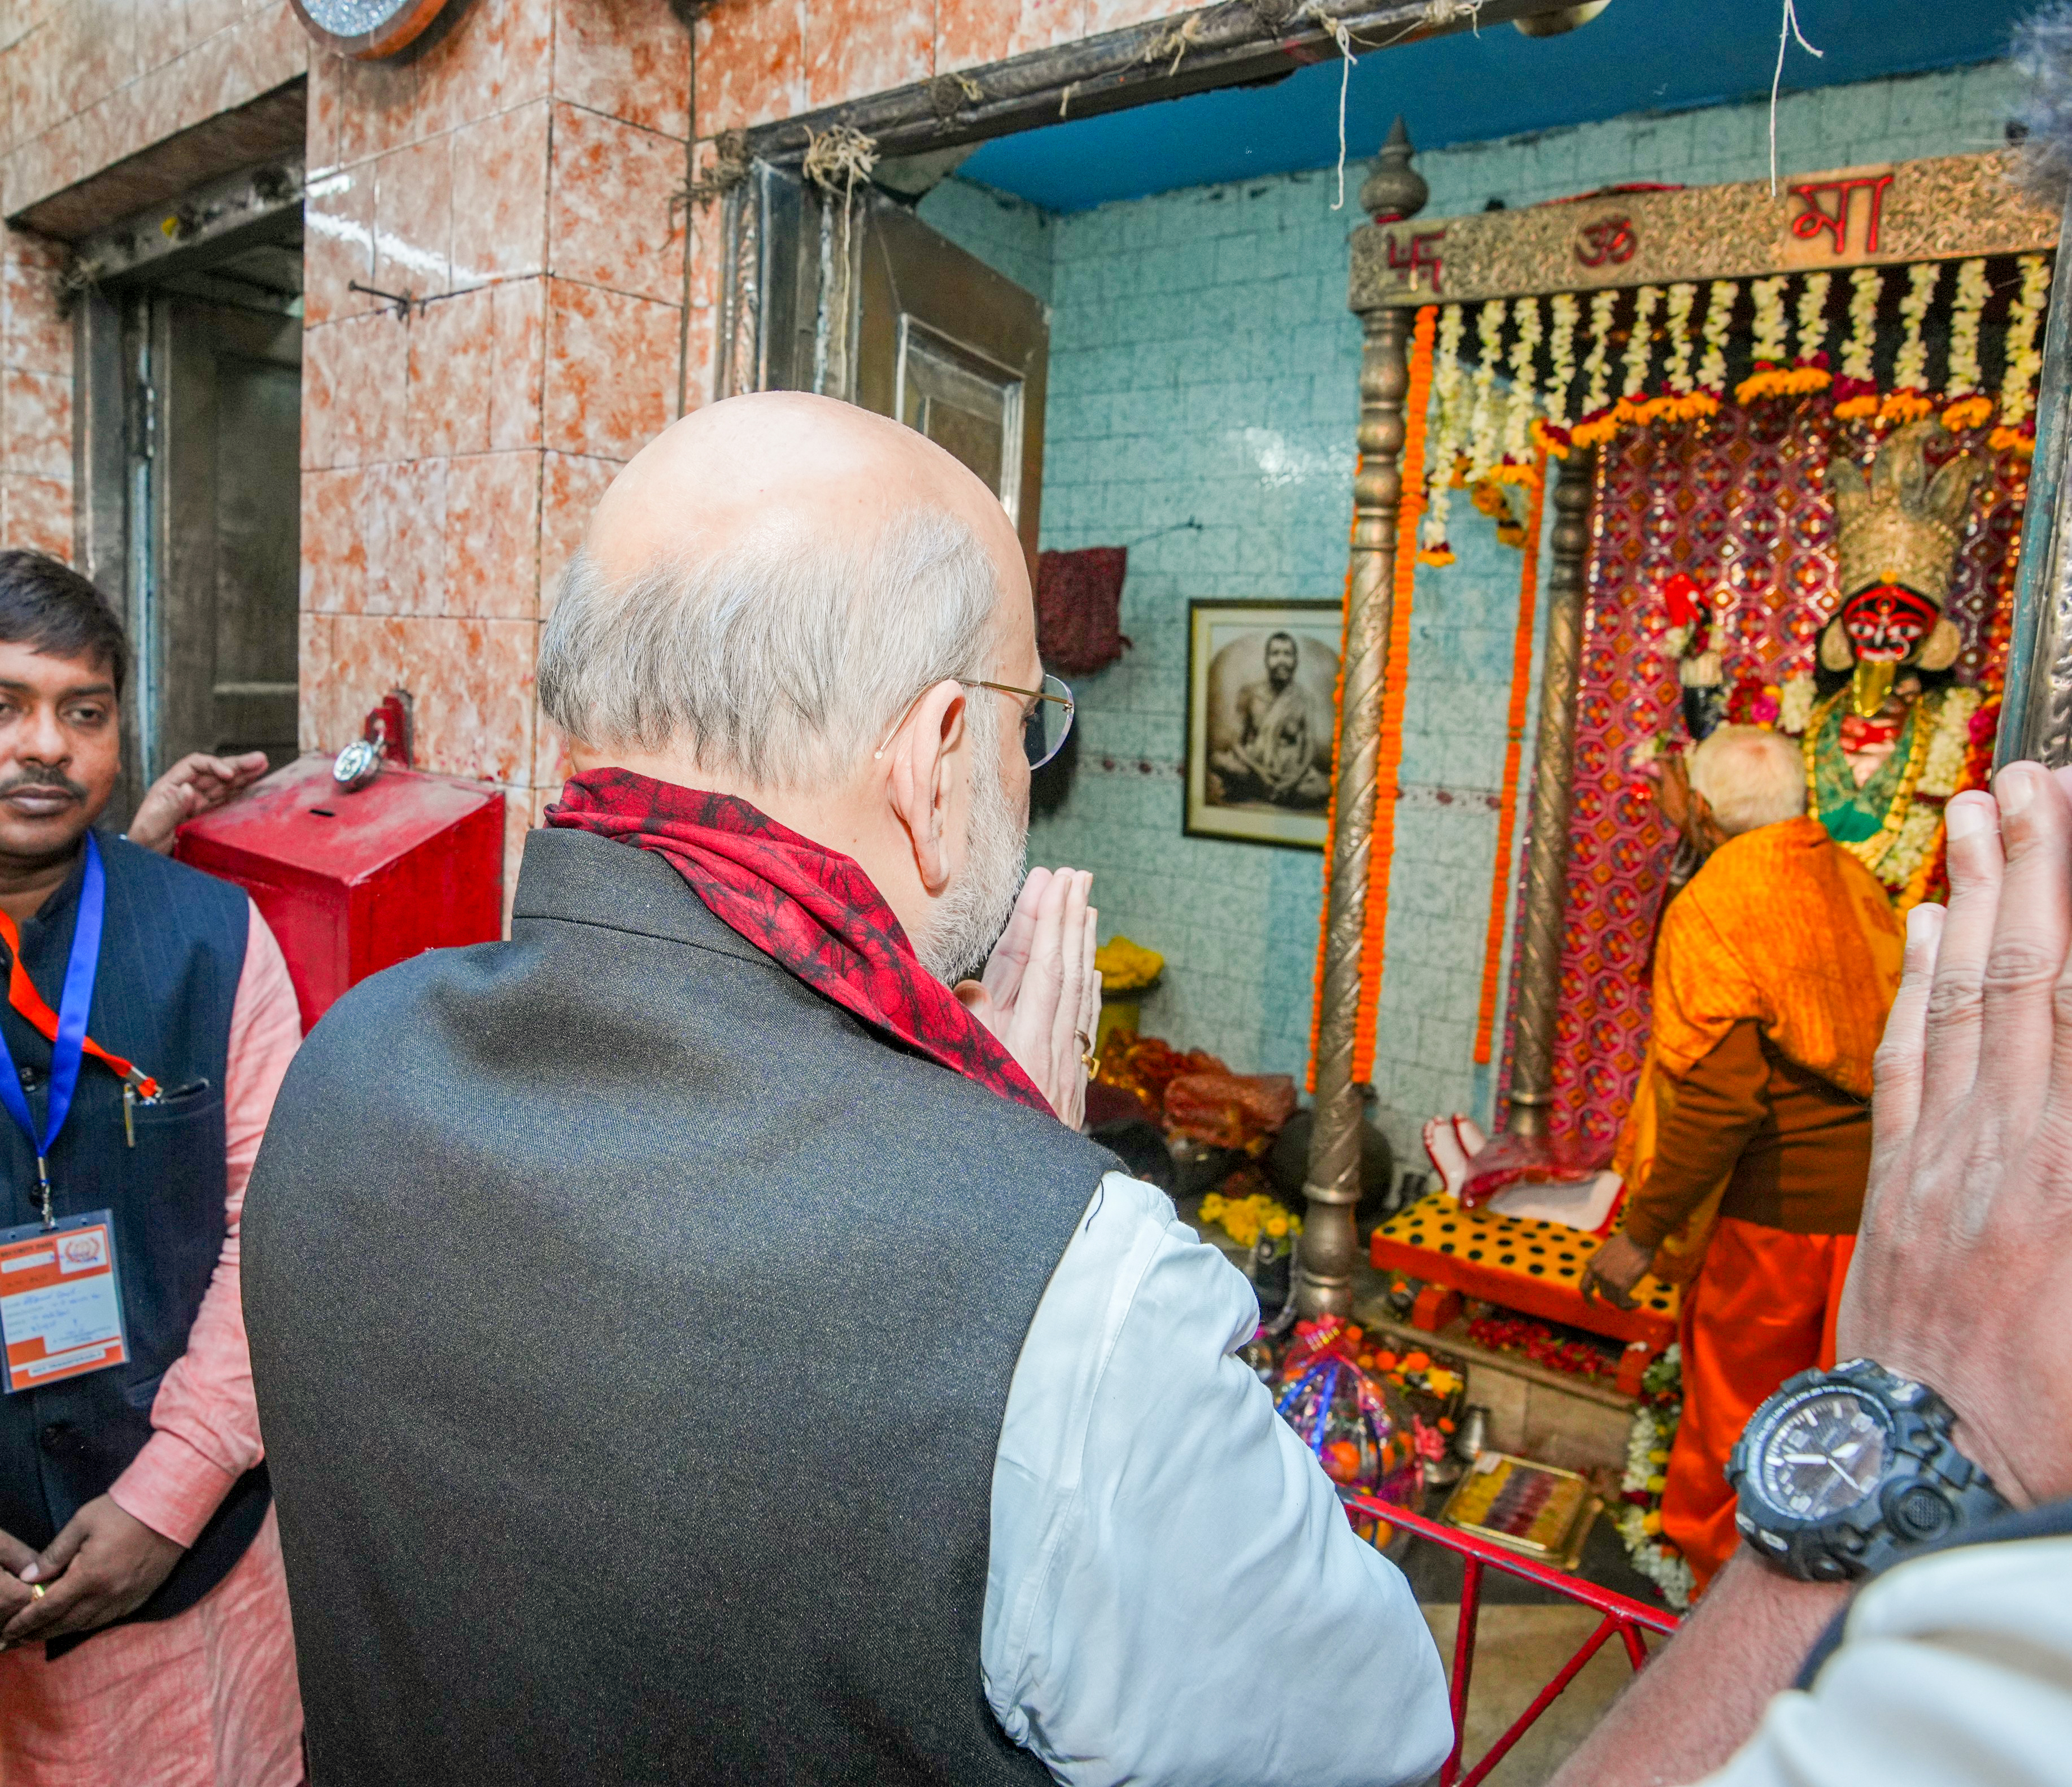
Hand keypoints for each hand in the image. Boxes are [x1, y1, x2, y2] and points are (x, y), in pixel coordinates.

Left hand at [0, 1495, 183, 1646]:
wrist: (172, 1505)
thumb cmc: (124, 1509)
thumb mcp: (82, 1522)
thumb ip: (54, 1553)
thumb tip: (28, 1576)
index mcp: (89, 1576)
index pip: (47, 1608)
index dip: (25, 1622)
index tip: (7, 1631)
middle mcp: (107, 1594)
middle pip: (65, 1623)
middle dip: (38, 1633)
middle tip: (17, 1639)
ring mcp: (127, 1597)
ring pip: (87, 1625)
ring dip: (63, 1631)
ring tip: (45, 1632)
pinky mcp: (143, 1594)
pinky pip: (111, 1618)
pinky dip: (90, 1623)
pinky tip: (81, 1621)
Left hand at [126, 750, 268, 853]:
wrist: (144, 862)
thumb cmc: (142, 844)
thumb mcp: (152, 826)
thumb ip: (170, 807)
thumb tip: (188, 788)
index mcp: (169, 787)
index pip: (194, 766)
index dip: (214, 765)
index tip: (229, 774)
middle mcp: (185, 791)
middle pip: (214, 772)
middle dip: (237, 765)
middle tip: (260, 759)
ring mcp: (197, 803)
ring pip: (223, 784)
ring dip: (243, 775)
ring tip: (262, 765)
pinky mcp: (206, 816)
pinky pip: (225, 799)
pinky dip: (241, 792)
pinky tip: (254, 786)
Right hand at [957, 867, 1099, 1127]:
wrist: (1030, 1205)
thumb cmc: (986, 1137)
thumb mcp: (963, 1079)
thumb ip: (966, 1030)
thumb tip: (972, 987)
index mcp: (1024, 1042)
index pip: (1041, 968)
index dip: (1046, 921)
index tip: (1053, 881)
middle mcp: (1050, 1048)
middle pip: (1064, 970)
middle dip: (1067, 919)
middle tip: (1074, 873)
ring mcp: (1063, 1065)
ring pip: (1077, 992)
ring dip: (1080, 945)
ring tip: (1086, 903)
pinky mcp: (1067, 1084)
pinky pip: (1081, 1022)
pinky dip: (1085, 987)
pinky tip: (1091, 968)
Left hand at [1579, 1230, 1651, 1310]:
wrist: (1640, 1237)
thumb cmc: (1628, 1241)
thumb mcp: (1606, 1249)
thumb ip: (1599, 1260)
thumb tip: (1590, 1265)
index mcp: (1593, 1264)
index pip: (1584, 1286)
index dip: (1587, 1297)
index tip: (1593, 1304)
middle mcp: (1598, 1273)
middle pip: (1605, 1294)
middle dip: (1615, 1297)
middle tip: (1628, 1297)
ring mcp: (1609, 1279)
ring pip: (1615, 1300)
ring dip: (1625, 1303)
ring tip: (1635, 1300)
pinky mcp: (1622, 1284)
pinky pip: (1624, 1302)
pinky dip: (1631, 1305)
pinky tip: (1639, 1302)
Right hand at [1651, 748, 1692, 831]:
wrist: (1686, 817)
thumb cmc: (1670, 808)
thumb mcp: (1657, 798)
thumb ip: (1652, 785)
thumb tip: (1645, 777)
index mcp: (1670, 779)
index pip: (1663, 763)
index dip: (1657, 759)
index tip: (1651, 758)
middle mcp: (1679, 776)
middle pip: (1677, 760)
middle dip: (1671, 755)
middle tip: (1665, 754)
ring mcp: (1686, 780)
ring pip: (1683, 765)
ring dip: (1678, 760)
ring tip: (1675, 756)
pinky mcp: (1689, 785)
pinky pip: (1685, 772)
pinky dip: (1681, 768)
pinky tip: (1678, 770)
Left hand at [1835, 762, 2071, 1510]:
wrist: (1915, 1483)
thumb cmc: (2044, 1425)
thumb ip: (2070, 1173)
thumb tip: (2059, 1068)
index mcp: (2067, 1178)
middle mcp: (2005, 1147)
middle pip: (2031, 981)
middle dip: (2037, 874)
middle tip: (2033, 779)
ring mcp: (1938, 1159)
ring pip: (1961, 1003)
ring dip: (1974, 904)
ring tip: (1978, 816)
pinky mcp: (1893, 1184)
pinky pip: (1904, 1061)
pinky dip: (1919, 985)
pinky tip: (1929, 932)